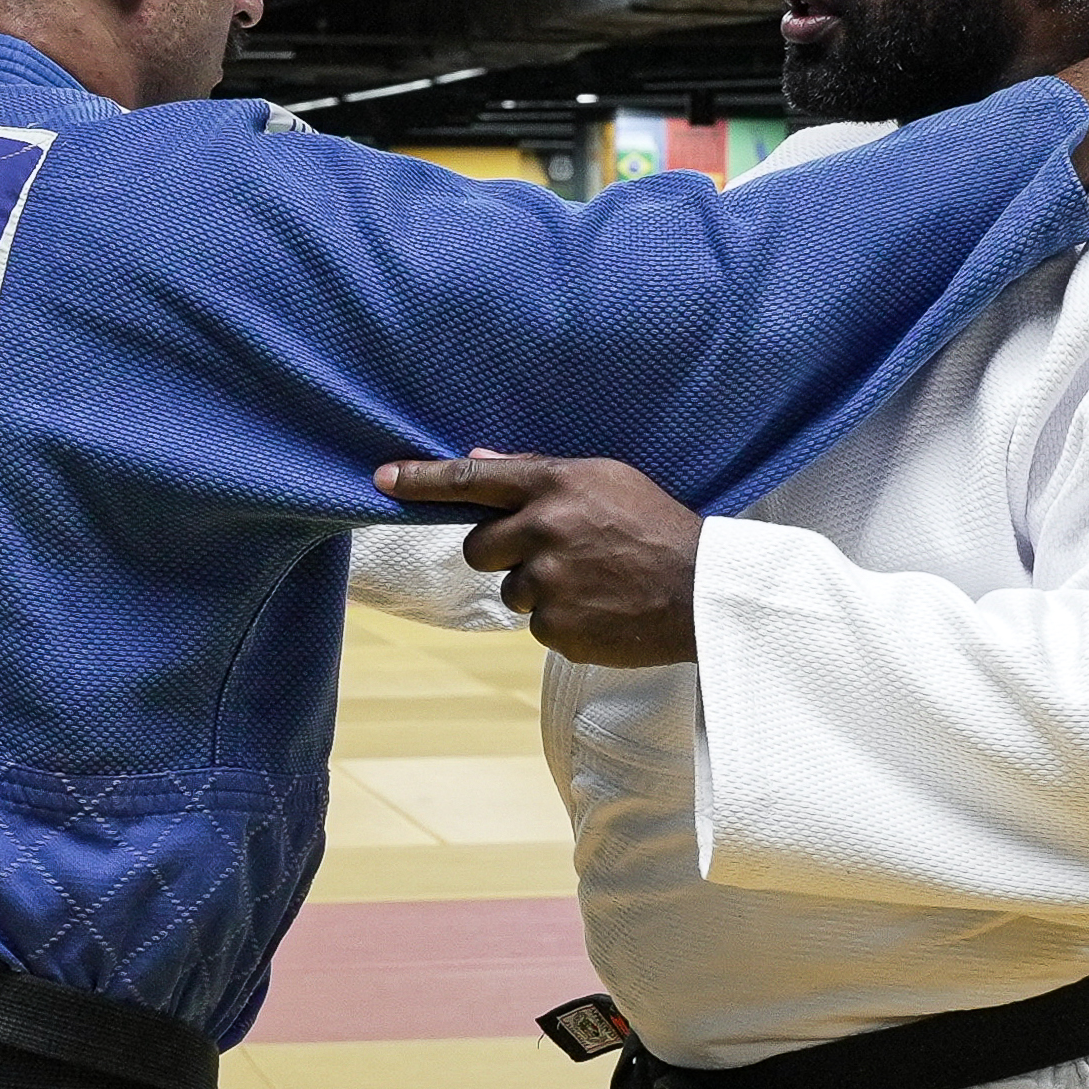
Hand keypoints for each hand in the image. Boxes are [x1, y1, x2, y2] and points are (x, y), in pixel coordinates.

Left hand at [371, 455, 705, 667]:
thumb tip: (479, 458)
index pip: (472, 479)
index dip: (422, 479)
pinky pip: (538, 627)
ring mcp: (549, 584)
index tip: (383, 478)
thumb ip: (539, 472)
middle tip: (554, 555)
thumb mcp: (606, 480)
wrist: (704, 592)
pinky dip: (564, 622)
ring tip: (594, 583)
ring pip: (511, 591)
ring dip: (541, 590)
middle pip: (478, 547)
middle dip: (504, 553)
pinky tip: (602, 610)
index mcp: (556, 485)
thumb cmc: (657, 527)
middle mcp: (544, 530)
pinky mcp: (557, 630)